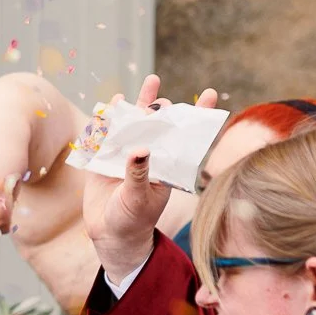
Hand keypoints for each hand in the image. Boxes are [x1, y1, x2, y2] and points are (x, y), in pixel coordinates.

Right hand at [81, 76, 217, 282]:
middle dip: (161, 106)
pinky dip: (107, 120)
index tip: (210, 93)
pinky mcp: (104, 160)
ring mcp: (126, 155)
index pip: (186, 135)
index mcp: (166, 164)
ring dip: (139, 104)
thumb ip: (139, 174)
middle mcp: (149, 155)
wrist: (110, 233)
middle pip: (158, 123)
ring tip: (151, 81)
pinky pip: (106, 135)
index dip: (198, 114)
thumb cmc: (133, 219)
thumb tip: (139, 149)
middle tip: (159, 93)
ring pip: (134, 124)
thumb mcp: (139, 198)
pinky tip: (110, 105)